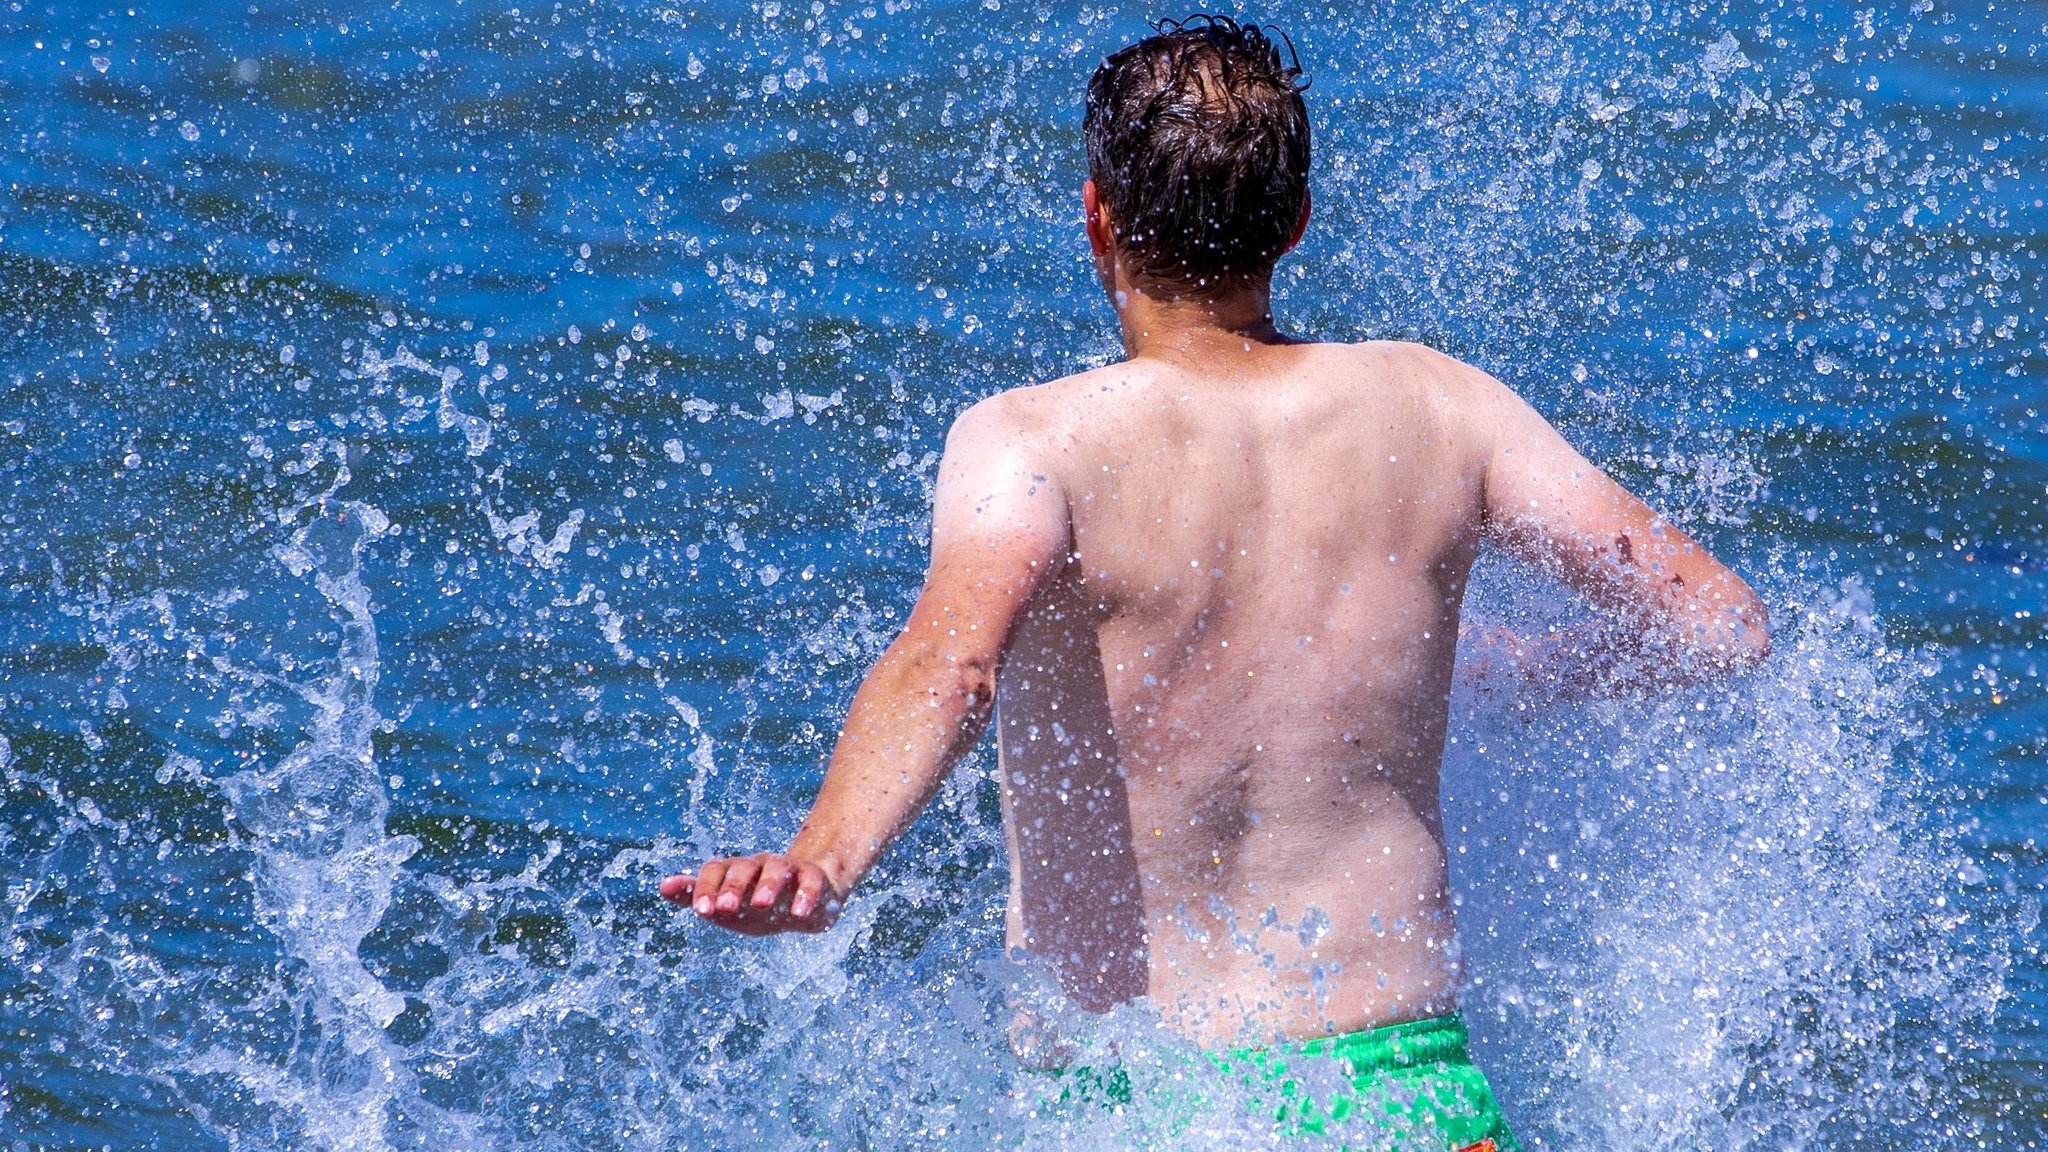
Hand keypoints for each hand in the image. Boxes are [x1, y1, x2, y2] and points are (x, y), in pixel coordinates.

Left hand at [659, 852, 843, 934]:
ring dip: (768, 885)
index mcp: (734, 871)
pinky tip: (799, 914)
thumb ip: (693, 896)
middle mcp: (759, 866)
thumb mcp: (724, 905)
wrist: (803, 903)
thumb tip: (662, 886)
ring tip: (761, 904)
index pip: (715, 870)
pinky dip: (805, 895)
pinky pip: (811, 881)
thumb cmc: (755, 904)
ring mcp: (787, 870)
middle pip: (744, 867)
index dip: (705, 888)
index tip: (701, 910)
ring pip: (777, 870)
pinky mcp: (814, 879)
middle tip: (725, 907)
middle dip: (733, 886)